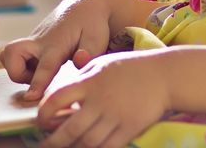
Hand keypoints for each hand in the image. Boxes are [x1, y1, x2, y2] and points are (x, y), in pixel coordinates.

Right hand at [0, 0, 112, 100]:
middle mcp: (39, 43)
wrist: (83, 5)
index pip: (44, 66)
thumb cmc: (92, 24)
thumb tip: (79, 61)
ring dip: (17, 69)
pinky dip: (21, 65)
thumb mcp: (97, 38)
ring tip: (37, 73)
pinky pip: (15, 56)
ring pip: (8, 55)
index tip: (30, 97)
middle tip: (35, 79)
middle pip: (11, 55)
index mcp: (56, 44)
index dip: (37, 82)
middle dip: (16, 73)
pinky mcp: (31, 44)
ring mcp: (32, 42)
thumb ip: (90, 52)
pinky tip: (39, 67)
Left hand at [36, 50, 169, 147]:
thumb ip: (81, 80)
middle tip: (45, 146)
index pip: (57, 99)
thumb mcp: (101, 65)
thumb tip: (61, 97)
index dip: (44, 113)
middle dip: (54, 141)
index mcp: (89, 82)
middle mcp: (100, 101)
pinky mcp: (130, 128)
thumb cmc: (130, 68)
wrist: (164, 76)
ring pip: (88, 142)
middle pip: (70, 128)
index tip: (40, 121)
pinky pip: (108, 147)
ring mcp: (116, 116)